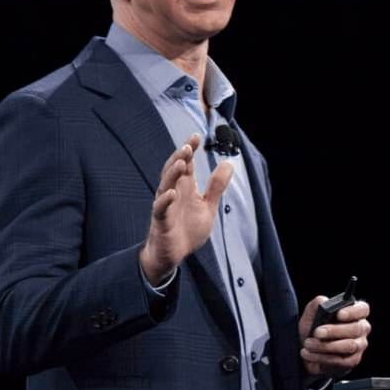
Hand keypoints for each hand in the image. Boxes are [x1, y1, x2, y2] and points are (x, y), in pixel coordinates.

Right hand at [139, 133, 233, 284]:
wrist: (174, 254)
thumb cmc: (188, 229)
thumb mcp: (208, 205)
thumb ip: (217, 185)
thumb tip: (229, 162)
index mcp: (185, 187)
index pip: (185, 163)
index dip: (189, 149)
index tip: (196, 135)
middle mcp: (173, 192)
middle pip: (173, 170)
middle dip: (180, 156)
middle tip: (188, 146)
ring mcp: (165, 206)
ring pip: (165, 185)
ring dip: (172, 173)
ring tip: (181, 162)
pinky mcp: (161, 222)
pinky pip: (160, 209)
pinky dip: (164, 201)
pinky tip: (171, 193)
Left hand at [298, 297, 370, 376]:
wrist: (308, 350)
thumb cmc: (313, 328)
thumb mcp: (312, 314)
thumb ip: (318, 304)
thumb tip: (323, 302)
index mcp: (355, 313)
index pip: (363, 309)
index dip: (353, 312)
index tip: (338, 314)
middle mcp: (361, 329)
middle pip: (356, 329)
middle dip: (334, 331)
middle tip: (317, 332)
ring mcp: (359, 345)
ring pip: (349, 345)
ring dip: (326, 346)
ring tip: (308, 344)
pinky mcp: (353, 360)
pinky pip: (340, 360)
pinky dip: (322, 357)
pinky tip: (308, 354)